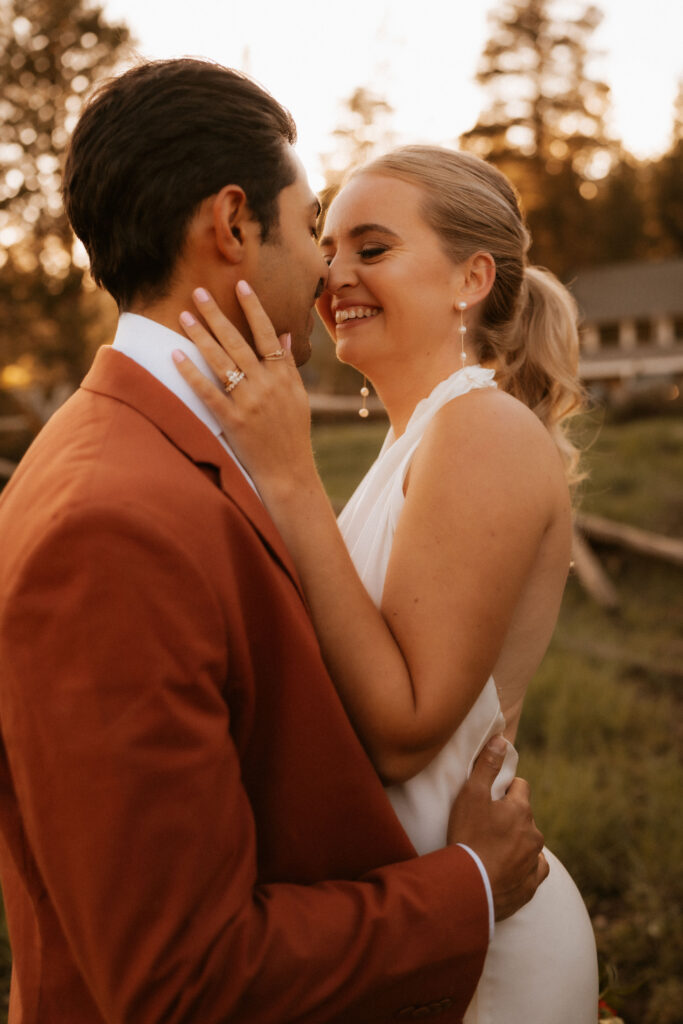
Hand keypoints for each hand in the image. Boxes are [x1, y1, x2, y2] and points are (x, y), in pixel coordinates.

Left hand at [173, 284, 316, 497]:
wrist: (289, 471)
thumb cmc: (293, 433)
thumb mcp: (298, 396)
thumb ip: (288, 365)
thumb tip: (284, 333)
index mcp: (283, 375)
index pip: (267, 333)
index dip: (253, 308)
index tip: (241, 284)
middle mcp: (266, 385)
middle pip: (237, 341)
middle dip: (216, 314)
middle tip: (198, 291)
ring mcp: (249, 402)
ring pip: (221, 361)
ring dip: (201, 336)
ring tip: (184, 315)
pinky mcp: (232, 421)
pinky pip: (208, 392)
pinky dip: (191, 373)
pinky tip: (176, 356)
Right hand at [447, 736, 547, 920]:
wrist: (468, 887)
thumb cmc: (468, 837)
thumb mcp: (471, 795)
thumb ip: (487, 765)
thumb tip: (502, 740)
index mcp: (521, 810)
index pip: (521, 787)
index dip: (505, 789)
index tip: (490, 797)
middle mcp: (534, 835)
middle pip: (525, 816)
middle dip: (511, 816)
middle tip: (486, 824)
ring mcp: (533, 862)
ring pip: (530, 843)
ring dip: (517, 842)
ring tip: (493, 848)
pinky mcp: (530, 886)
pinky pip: (534, 870)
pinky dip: (525, 867)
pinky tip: (510, 868)